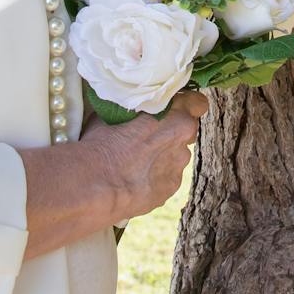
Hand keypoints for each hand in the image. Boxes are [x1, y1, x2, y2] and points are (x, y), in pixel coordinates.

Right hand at [87, 91, 206, 219]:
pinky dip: (156, 176)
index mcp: (177, 116)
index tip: (173, 108)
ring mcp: (179, 167)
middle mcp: (184, 142)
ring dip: (164, 155)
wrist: (95, 185)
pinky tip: (136, 178)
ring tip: (137, 161)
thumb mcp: (117, 111)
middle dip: (172, 131)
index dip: (187, 105)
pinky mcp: (170, 190)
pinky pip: (167, 177)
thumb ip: (137, 108)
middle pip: (186, 130)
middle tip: (147, 135)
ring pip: (177, 155)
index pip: (198, 104)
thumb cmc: (102, 141)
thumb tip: (135, 106)